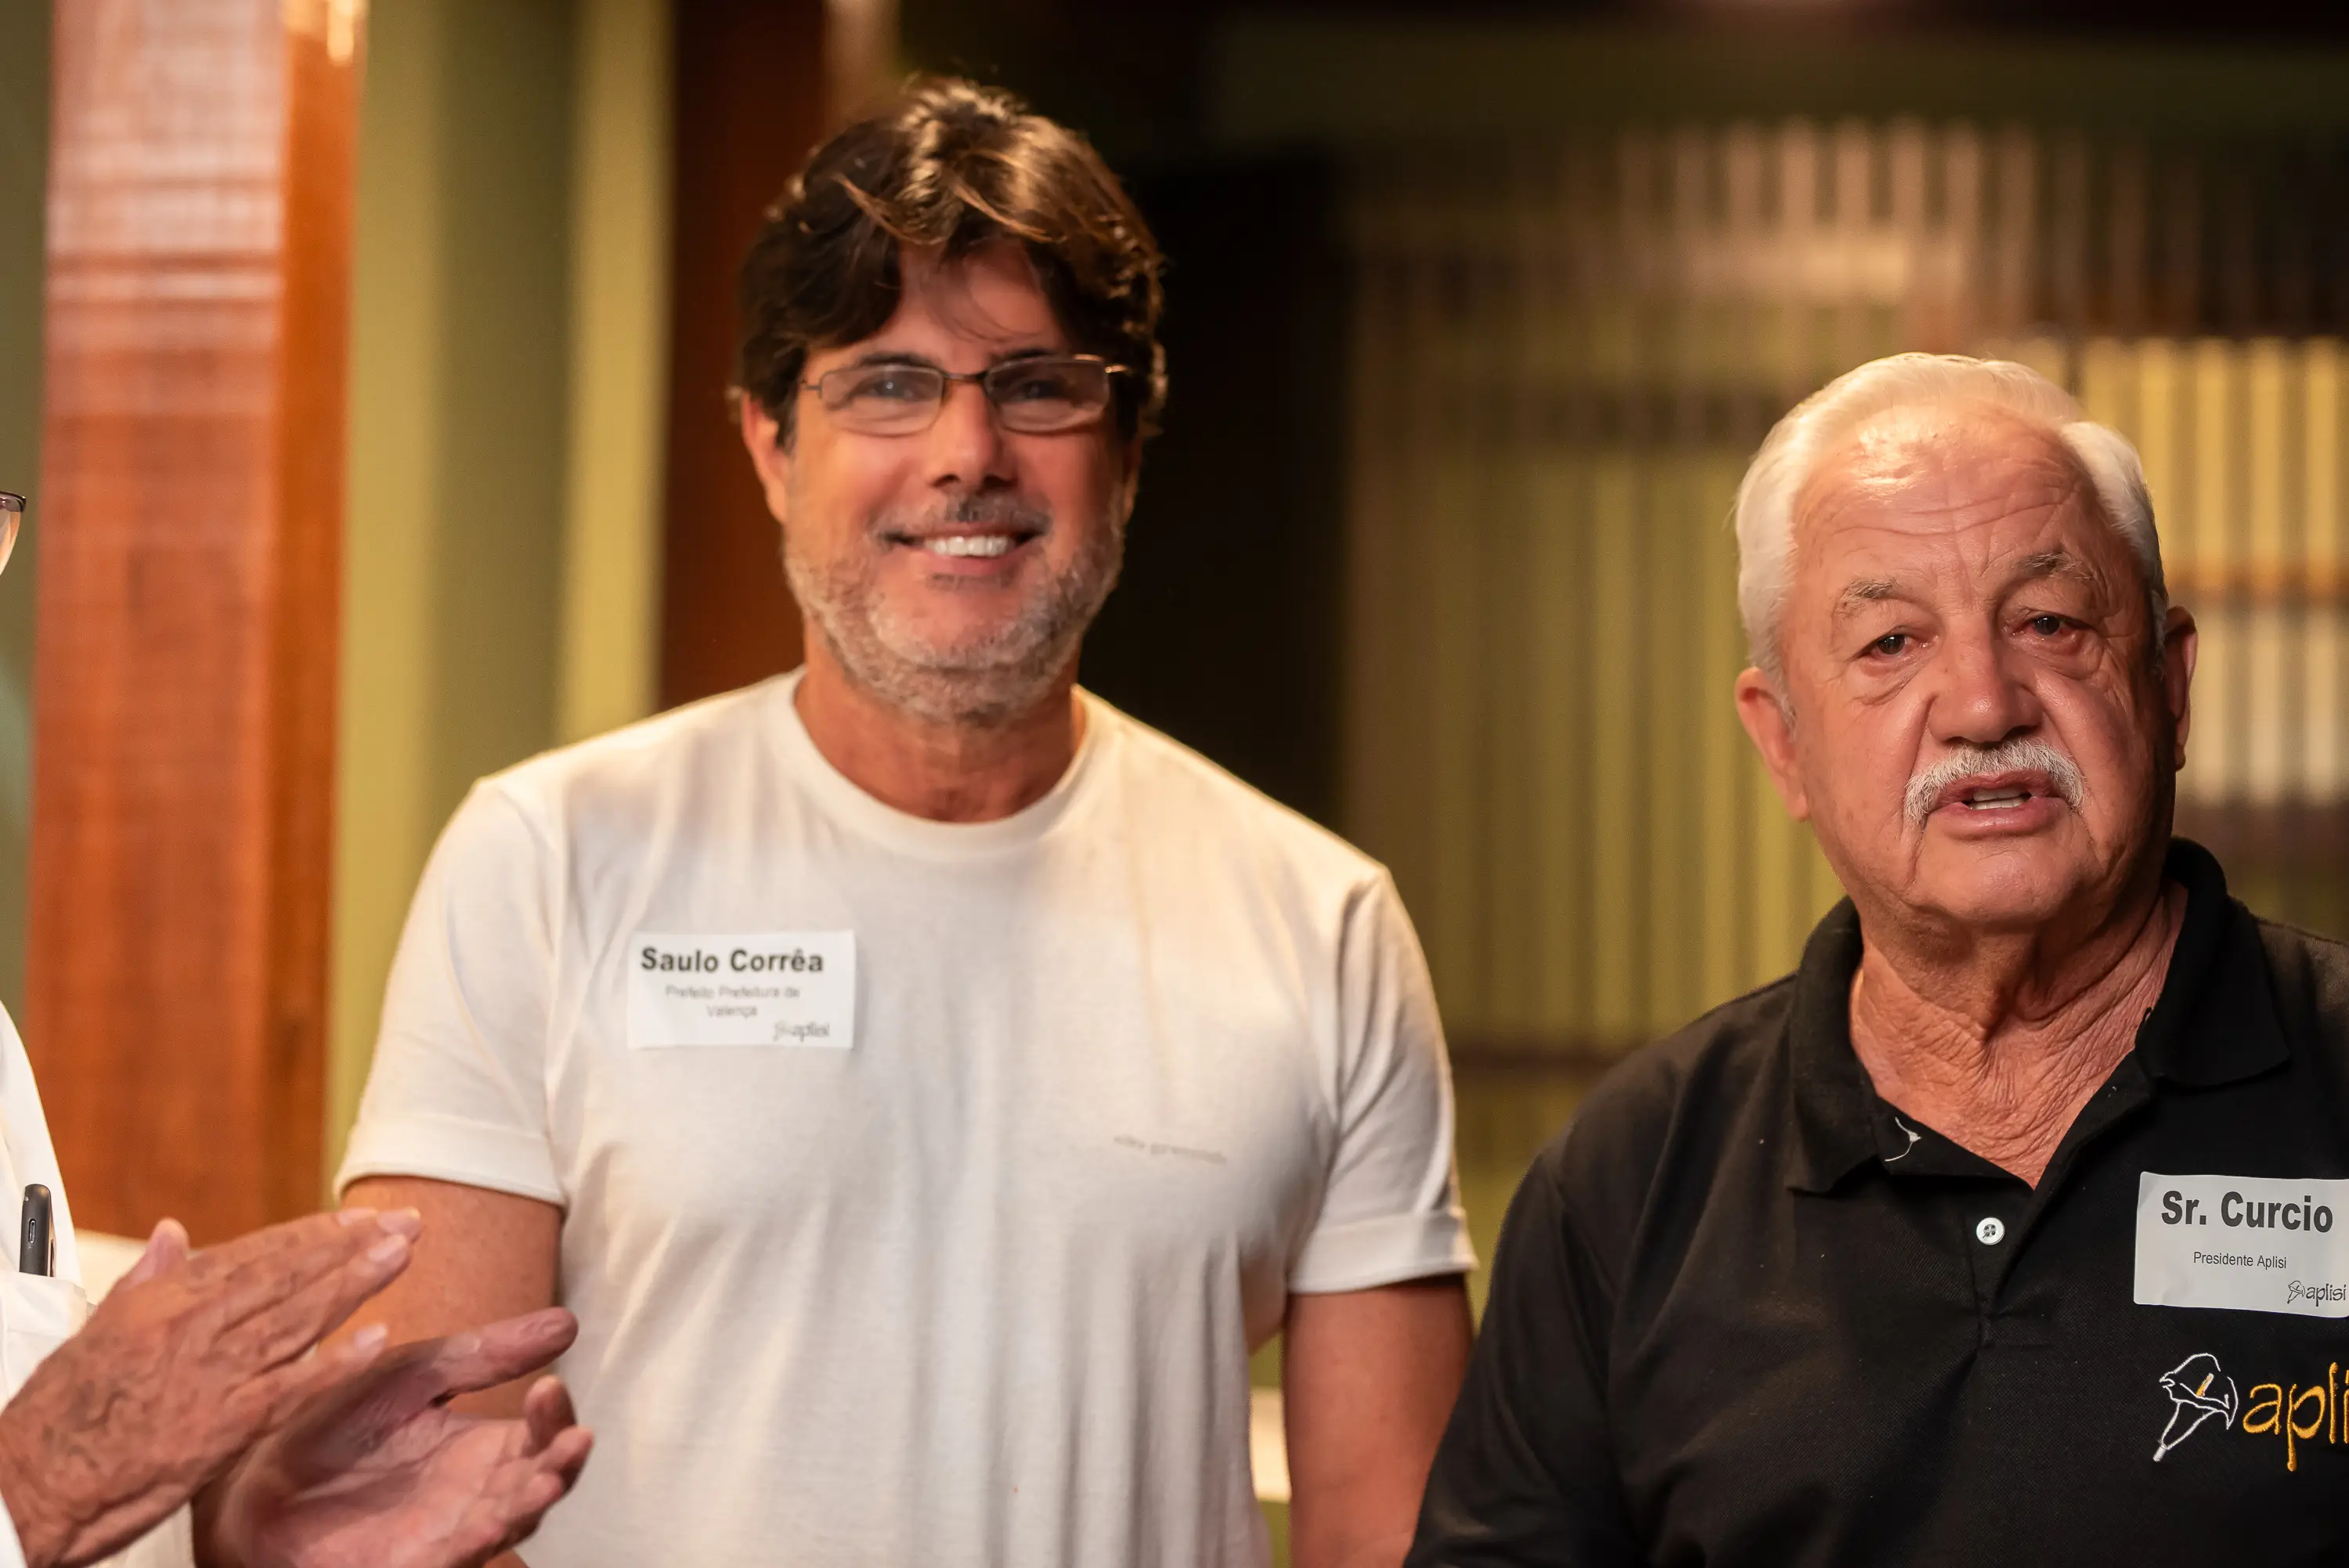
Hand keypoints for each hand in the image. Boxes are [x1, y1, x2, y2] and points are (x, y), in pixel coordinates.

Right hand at [0, 1208, 420, 1567]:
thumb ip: (147, 1280)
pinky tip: (375, 1339)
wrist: (35, 1482)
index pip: (256, 1255)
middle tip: (404, 1223)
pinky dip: (334, 1363)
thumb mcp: (99, 1330)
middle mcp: (194, 1328)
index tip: (357, 1220)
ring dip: (356, 1283)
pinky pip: (290, 1388)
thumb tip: (174, 1234)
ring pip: (298, 1317)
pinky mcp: (222, 1425)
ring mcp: (212, 1374)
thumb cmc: (60, 1414)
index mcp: (166, 1301)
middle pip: (289, 1275)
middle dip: (351, 1246)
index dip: (312, 1235)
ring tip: (402, 1253)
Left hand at [199, 1308, 591, 1567]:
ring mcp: (446, 1536)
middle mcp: (476, 1495)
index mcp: (481, 1448)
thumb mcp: (410, 1377)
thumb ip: (483, 1355)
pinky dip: (473, 1545)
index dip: (554, 1415)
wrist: (248, 1486)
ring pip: (506, 1524)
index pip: (540, 1433)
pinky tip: (484, 1528)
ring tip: (547, 1483)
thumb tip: (568, 1323)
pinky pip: (450, 1561)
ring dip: (529, 1506)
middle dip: (561, 1464)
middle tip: (573, 1438)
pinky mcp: (410, 1566)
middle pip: (540, 1482)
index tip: (549, 1383)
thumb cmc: (331, 1430)